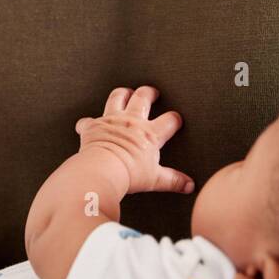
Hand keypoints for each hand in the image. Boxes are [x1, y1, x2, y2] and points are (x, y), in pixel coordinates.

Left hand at [74, 86, 193, 196]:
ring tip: (126, 93)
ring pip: (118, 97)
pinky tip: (88, 124)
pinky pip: (88, 120)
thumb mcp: (155, 179)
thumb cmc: (130, 175)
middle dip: (149, 93)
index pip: (169, 120)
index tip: (176, 120)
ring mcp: (111, 120)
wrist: (102, 170)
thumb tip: (190, 186)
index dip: (175, 119)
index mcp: (150, 134)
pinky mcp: (93, 125)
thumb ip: (173, 180)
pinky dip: (88, 122)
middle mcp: (132, 121)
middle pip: (143, 97)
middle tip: (153, 93)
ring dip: (122, 94)